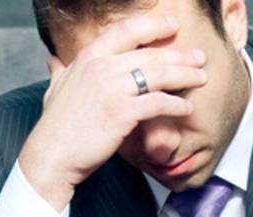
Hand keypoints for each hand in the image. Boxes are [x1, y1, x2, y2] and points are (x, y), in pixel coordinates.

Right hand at [19, 14, 208, 210]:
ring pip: (159, 74)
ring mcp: (112, 89)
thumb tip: (53, 59)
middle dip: (180, 54)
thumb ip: (59, 71)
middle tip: (199, 57)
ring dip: (185, 75)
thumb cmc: (55, 127)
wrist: (51, 155)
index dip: (153, 26)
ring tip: (201, 77)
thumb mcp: (53, 90)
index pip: (126, 30)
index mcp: (88, 57)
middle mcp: (101, 67)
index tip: (172, 25)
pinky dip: (176, 105)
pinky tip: (186, 107)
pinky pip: (157, 103)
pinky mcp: (122, 113)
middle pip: (151, 54)